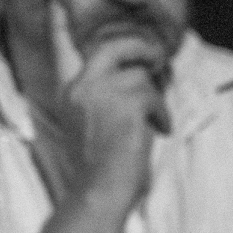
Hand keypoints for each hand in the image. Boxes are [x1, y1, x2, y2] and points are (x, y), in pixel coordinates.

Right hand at [49, 0, 166, 205]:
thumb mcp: (90, 123)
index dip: (110, 46)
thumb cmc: (99, 166)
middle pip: (114, 47)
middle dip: (139, 47)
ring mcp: (103, 93)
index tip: (117, 42)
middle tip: (157, 58)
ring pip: (140, 78)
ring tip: (155, 123)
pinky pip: (154, 97)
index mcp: (71, 91)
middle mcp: (83, 87)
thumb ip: (102, 98)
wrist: (99, 190)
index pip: (88, 53)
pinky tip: (160, 131)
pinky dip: (162, 115)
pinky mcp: (127, 105)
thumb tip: (137, 76)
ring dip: (154, 100)